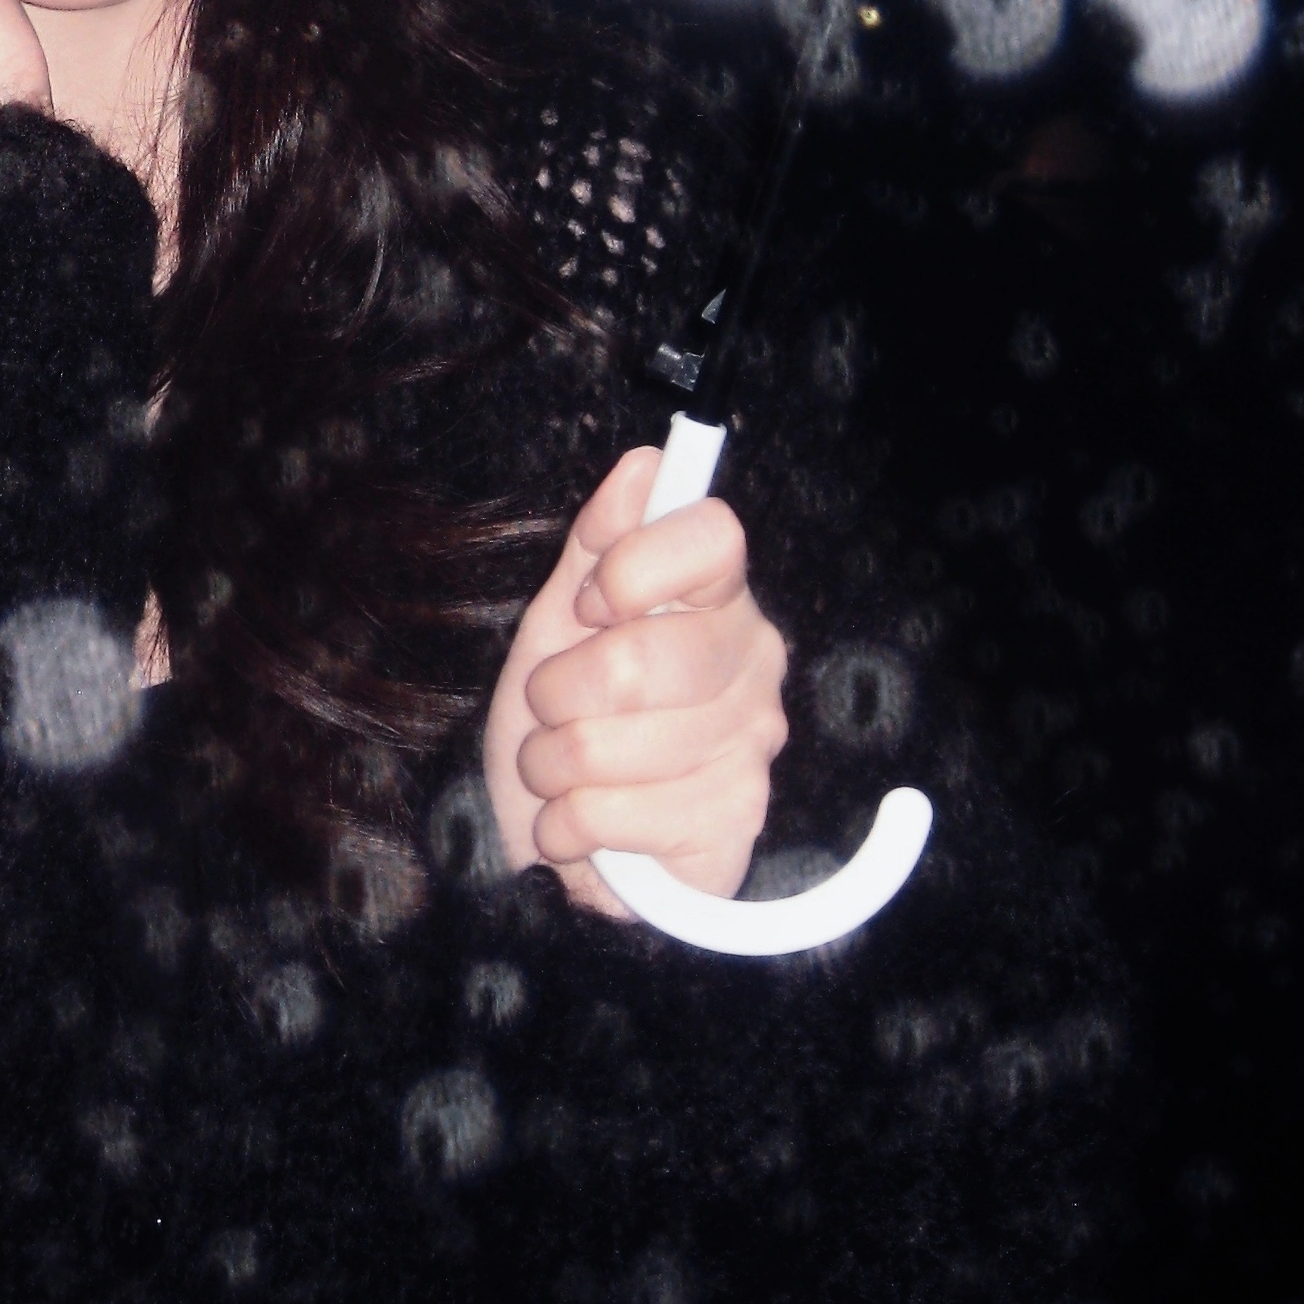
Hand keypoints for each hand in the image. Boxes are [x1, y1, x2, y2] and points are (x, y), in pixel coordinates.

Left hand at [481, 447, 788, 920]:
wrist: (564, 839)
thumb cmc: (565, 722)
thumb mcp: (560, 623)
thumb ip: (599, 544)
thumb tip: (647, 464)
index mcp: (718, 599)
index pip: (712, 537)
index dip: (633, 569)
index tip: (592, 606)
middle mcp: (753, 665)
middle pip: (642, 658)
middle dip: (559, 694)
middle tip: (553, 710)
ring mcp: (751, 749)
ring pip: (608, 745)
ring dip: (551, 766)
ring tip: (561, 772)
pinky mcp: (732, 827)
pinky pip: (611, 814)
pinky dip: (567, 825)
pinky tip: (580, 825)